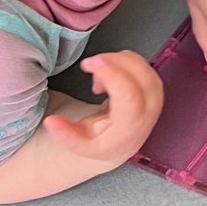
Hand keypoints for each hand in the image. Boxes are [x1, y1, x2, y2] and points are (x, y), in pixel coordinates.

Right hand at [44, 52, 163, 167]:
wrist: (121, 144)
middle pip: (140, 74)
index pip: (130, 96)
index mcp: (132, 126)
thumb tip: (51, 122)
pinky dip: (121, 60)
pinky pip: (141, 63)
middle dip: (112, 61)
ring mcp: (155, 94)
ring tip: (96, 76)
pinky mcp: (153, 84)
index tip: (91, 64)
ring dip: (115, 61)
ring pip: (141, 65)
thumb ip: (66, 135)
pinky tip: (108, 72)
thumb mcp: (81, 145)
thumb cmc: (103, 142)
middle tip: (89, 64)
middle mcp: (150, 109)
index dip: (111, 75)